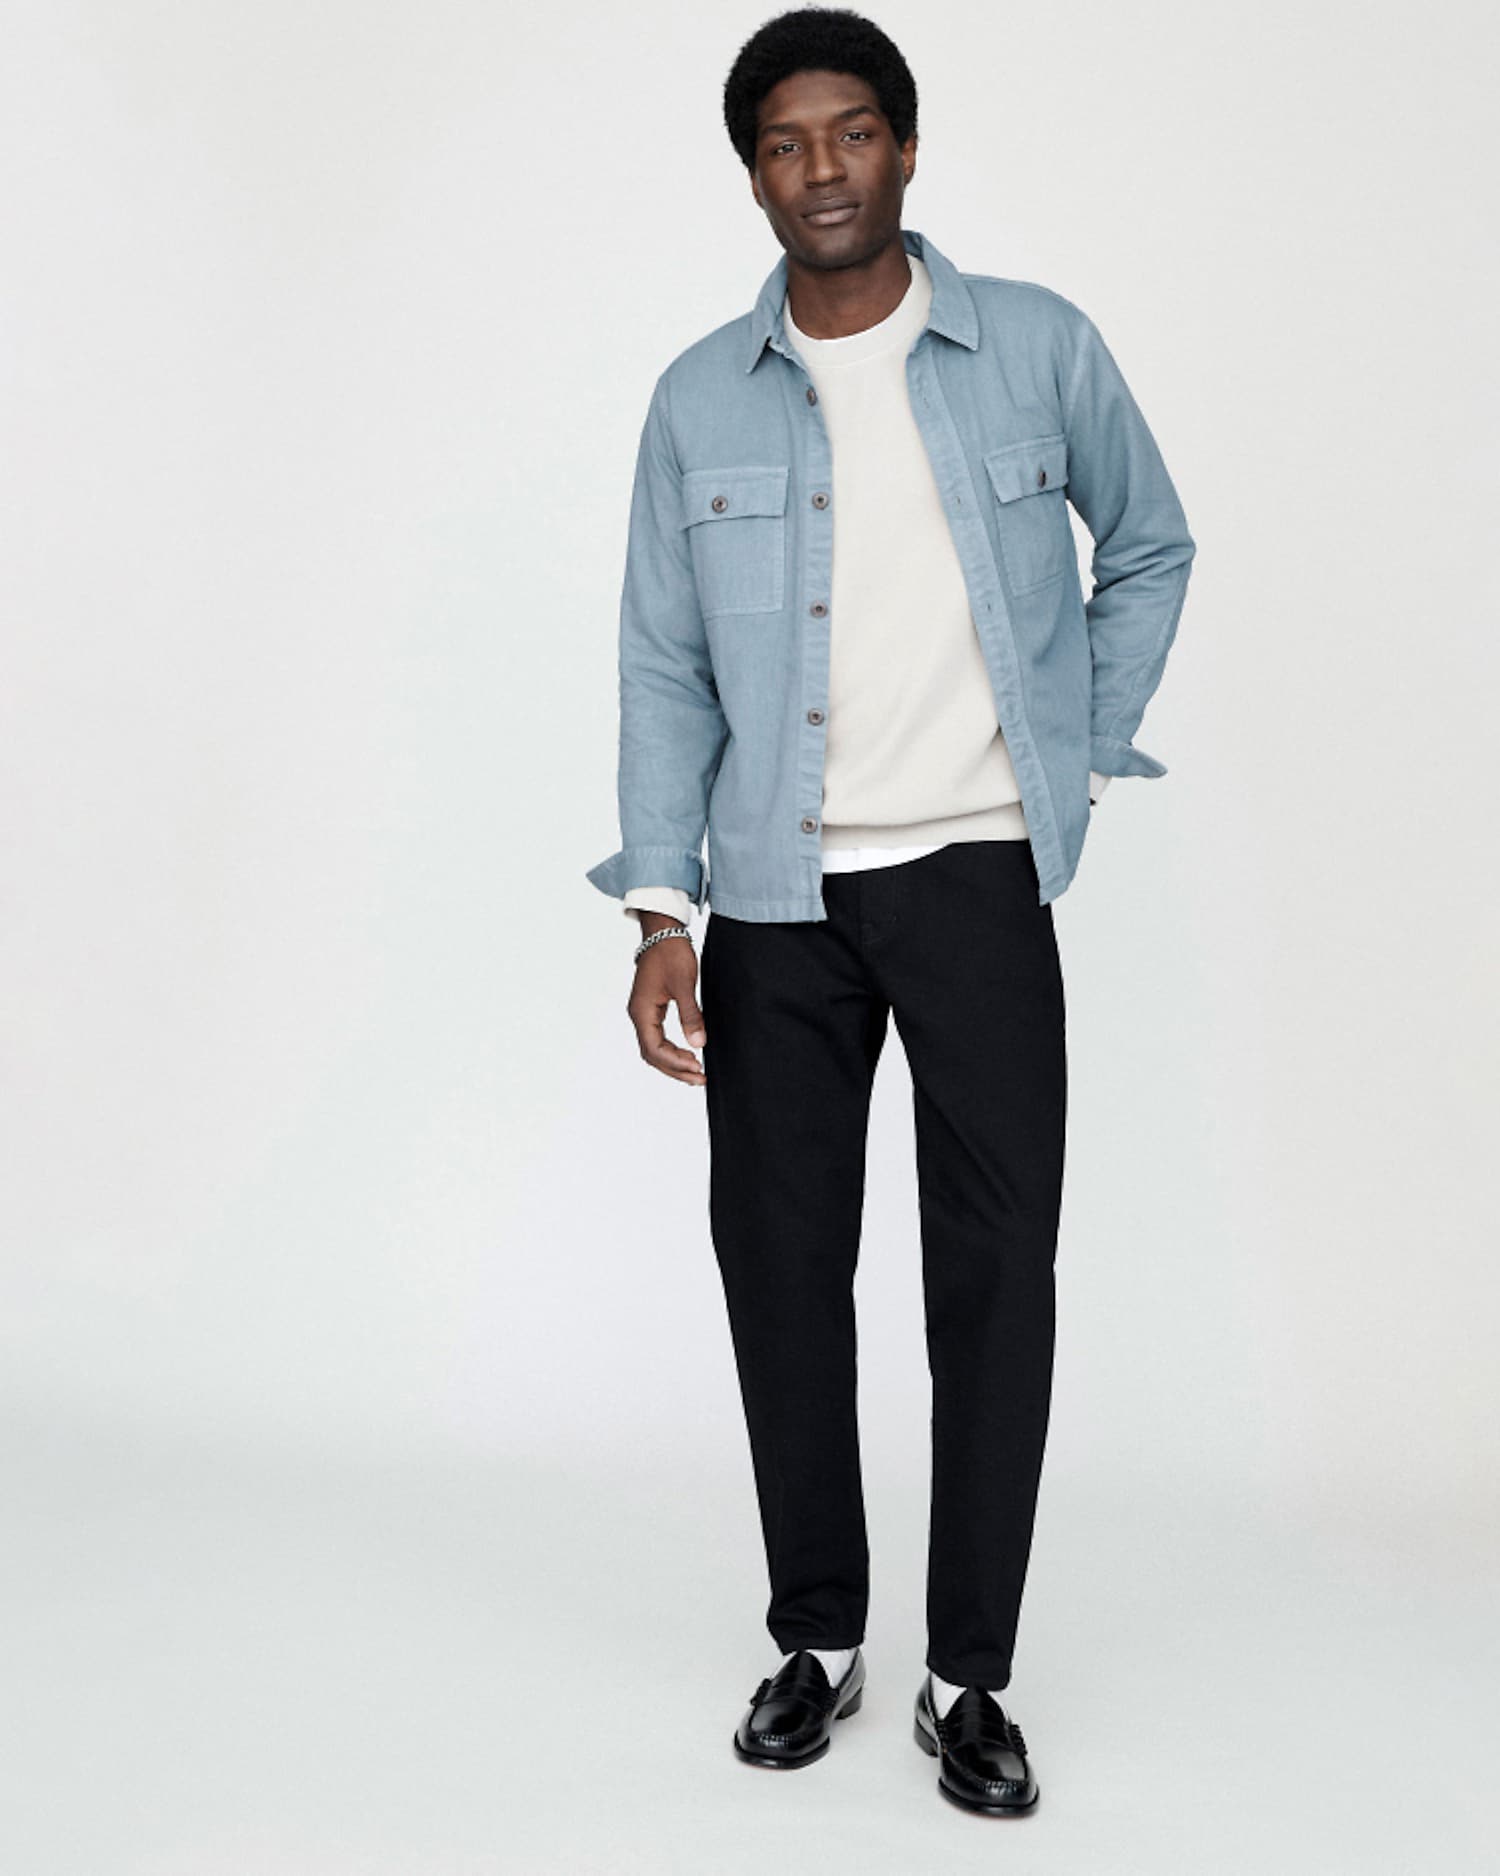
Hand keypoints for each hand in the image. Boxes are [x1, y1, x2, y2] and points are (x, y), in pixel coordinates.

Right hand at [628, 922, 706, 1085]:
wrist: (663, 932)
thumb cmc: (671, 953)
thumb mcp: (684, 985)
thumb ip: (691, 1015)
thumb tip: (698, 1044)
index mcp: (642, 1011)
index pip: (654, 1049)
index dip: (675, 1062)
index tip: (697, 1067)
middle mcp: (638, 1014)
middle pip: (652, 1054)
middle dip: (675, 1069)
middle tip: (699, 1077)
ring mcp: (643, 1012)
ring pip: (653, 1048)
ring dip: (673, 1062)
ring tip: (694, 1071)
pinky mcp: (650, 1008)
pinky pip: (657, 1037)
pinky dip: (671, 1050)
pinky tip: (686, 1053)